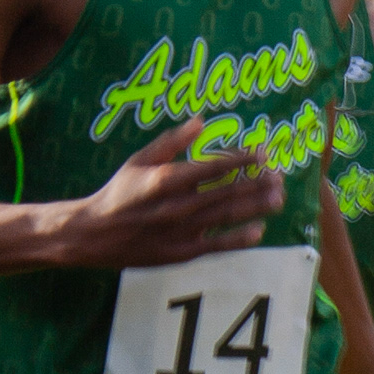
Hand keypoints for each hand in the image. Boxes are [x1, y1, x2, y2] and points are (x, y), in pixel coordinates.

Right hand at [75, 120, 284, 269]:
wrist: (94, 235)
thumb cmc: (119, 193)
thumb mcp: (139, 160)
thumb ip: (171, 142)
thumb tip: (201, 121)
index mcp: (167, 179)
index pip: (214, 166)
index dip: (242, 159)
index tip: (263, 151)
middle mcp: (178, 205)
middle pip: (227, 190)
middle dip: (257, 181)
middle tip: (279, 174)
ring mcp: (182, 230)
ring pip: (227, 216)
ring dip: (256, 205)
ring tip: (278, 197)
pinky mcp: (182, 253)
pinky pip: (217, 246)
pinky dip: (240, 238)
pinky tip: (260, 230)